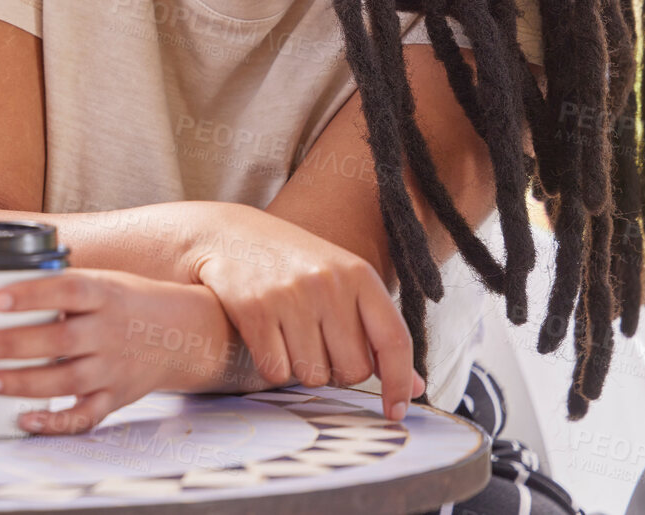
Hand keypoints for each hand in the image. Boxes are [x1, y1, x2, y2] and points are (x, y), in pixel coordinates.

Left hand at [0, 269, 263, 434]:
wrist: (184, 333)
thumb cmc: (125, 302)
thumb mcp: (101, 281)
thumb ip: (58, 285)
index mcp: (104, 294)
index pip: (66, 290)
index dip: (31, 294)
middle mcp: (109, 332)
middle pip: (59, 339)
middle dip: (12, 344)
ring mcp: (114, 368)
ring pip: (66, 380)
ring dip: (22, 383)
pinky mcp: (116, 398)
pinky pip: (86, 415)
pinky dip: (56, 422)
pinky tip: (24, 420)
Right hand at [189, 205, 421, 418]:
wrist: (227, 233)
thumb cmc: (292, 264)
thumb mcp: (341, 282)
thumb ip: (377, 331)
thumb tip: (416, 388)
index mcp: (358, 274)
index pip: (394, 341)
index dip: (399, 383)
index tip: (396, 412)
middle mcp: (328, 283)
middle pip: (352, 370)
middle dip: (336, 372)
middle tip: (318, 349)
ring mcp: (290, 295)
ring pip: (312, 375)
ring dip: (301, 369)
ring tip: (288, 338)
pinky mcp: (254, 309)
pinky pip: (276, 371)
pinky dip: (272, 367)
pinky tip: (265, 340)